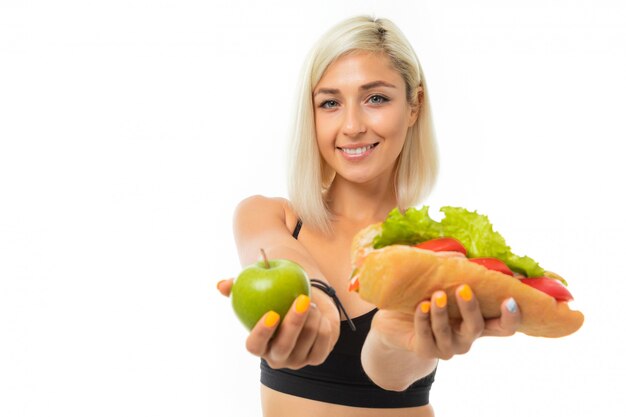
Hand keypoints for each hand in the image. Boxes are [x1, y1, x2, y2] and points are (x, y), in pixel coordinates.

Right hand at [217, 279, 339, 368]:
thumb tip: (221, 285)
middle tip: (302, 299)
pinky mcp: (317, 358)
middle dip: (294, 322)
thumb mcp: (259, 290)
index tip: (272, 313)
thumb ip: (238, 287)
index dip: (262, 332)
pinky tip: (320, 313)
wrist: (308, 308)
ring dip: (312, 314)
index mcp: (259, 345)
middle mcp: (277, 357)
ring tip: (307, 300)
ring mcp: (297, 360)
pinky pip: (324, 339)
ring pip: (308, 337)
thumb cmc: (277, 298)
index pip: (255, 345)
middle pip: (284, 345)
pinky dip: (324, 321)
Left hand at [371, 284, 520, 359]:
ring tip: (436, 295)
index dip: (511, 318)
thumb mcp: (440, 285)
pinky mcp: (426, 351)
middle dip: (470, 308)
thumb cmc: (424, 298)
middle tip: (463, 288)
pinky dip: (423, 319)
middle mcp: (465, 337)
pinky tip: (420, 306)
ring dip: (441, 313)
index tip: (510, 300)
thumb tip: (461, 258)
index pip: (503, 327)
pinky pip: (425, 336)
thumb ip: (452, 272)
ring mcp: (446, 347)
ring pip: (447, 332)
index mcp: (476, 322)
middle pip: (476, 328)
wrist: (395, 321)